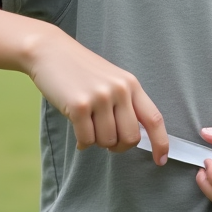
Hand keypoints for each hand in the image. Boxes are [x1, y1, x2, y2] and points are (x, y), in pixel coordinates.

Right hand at [26, 30, 168, 164]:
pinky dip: (82, 142)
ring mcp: (100, 97)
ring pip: (107, 141)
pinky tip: (76, 128)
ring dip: (97, 141)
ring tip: (87, 125)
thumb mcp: (111, 80)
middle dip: (119, 146)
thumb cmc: (80, 70)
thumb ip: (125, 104)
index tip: (161, 160)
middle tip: (107, 140)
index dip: (161, 142)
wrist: (50, 51)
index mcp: (131, 84)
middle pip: (131, 138)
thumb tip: (132, 138)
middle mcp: (120, 90)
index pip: (154, 118)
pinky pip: (87, 140)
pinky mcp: (79, 106)